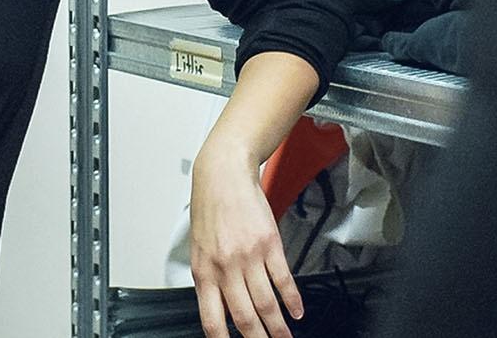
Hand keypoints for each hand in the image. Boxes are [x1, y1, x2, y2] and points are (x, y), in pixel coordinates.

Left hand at [189, 140, 303, 337]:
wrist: (223, 175)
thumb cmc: (209, 209)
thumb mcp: (199, 248)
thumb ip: (210, 279)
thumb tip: (223, 309)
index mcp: (203, 272)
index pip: (212, 320)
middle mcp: (225, 268)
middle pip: (245, 317)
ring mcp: (248, 256)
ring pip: (266, 303)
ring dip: (278, 327)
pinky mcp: (269, 243)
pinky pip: (283, 279)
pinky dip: (292, 299)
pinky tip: (297, 311)